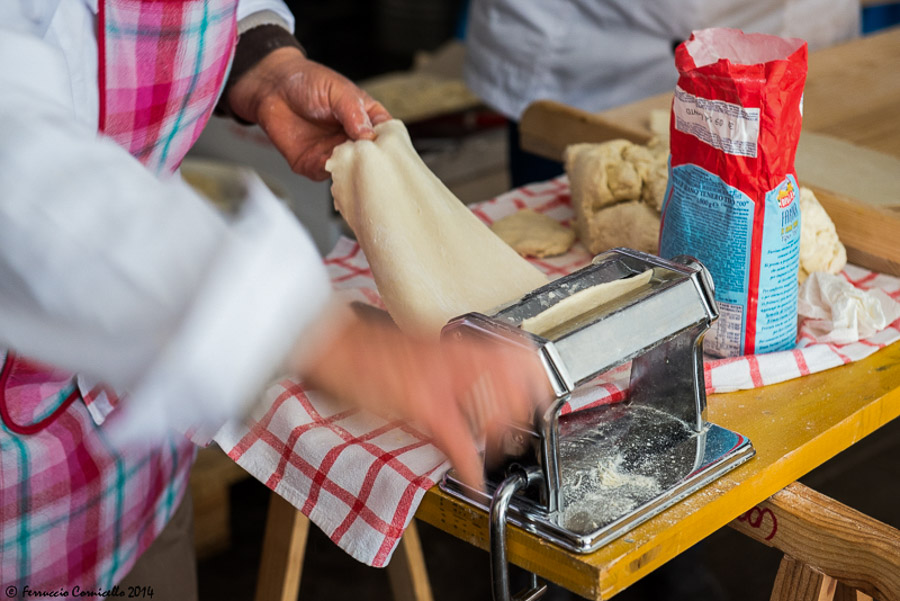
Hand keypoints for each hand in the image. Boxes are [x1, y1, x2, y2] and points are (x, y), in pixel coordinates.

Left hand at [227, 47, 390, 179]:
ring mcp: (335, 154)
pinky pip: (328, 175)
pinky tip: (330, 161)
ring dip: (352, 169)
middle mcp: (353, 140)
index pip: (387, 136)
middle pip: (372, 159)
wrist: (272, 88)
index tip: (390, 148)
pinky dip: (331, 172)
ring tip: (350, 158)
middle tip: (370, 158)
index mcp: (366, 119)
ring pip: (352, 171)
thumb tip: (368, 134)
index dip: (390, 144)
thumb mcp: (338, 90)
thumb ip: (353, 112)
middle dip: (372, 162)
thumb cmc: (307, 82)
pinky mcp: (315, 165)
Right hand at [298, 313, 550, 489]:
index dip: (537, 371)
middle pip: (515, 382)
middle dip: (525, 410)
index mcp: (459, 346)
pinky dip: (470, 466)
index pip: (516, 350)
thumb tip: (476, 375)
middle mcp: (459, 360)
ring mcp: (444, 383)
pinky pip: (460, 442)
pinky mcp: (425, 408)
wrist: (338, 346)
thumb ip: (454, 360)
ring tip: (500, 449)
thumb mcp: (422, 348)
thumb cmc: (373, 350)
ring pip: (495, 412)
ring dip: (502, 437)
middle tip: (523, 426)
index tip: (545, 387)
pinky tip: (474, 479)